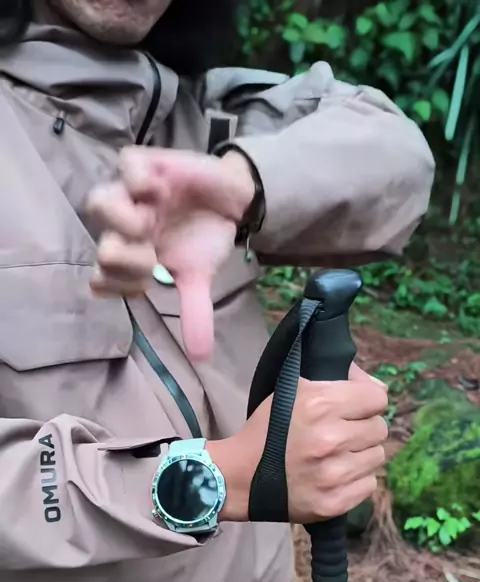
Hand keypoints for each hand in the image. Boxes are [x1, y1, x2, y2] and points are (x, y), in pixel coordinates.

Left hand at [87, 147, 255, 360]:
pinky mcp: (146, 164)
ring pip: (100, 201)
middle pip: (101, 244)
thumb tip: (202, 358)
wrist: (232, 198)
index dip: (117, 286)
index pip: (101, 278)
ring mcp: (131, 194)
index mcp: (130, 256)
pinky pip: (127, 165)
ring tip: (149, 223)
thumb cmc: (204, 237)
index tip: (146, 284)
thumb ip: (195, 313)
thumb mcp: (200, 277)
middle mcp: (123, 226)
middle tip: (152, 255)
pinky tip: (158, 193)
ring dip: (122, 219)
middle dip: (124, 257)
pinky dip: (138, 181)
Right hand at [209, 364, 388, 523]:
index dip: (366, 401)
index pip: (378, 398)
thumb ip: (338, 382)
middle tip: (340, 434)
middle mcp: (332, 439)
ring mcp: (335, 474)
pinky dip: (356, 480)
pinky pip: (369, 484)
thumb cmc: (268, 430)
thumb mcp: (293, 391)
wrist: (240, 477)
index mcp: (321, 405)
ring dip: (360, 455)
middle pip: (380, 428)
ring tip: (336, 456)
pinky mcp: (336, 502)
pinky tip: (335, 476)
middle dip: (363, 428)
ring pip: (377, 456)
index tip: (353, 409)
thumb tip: (379, 386)